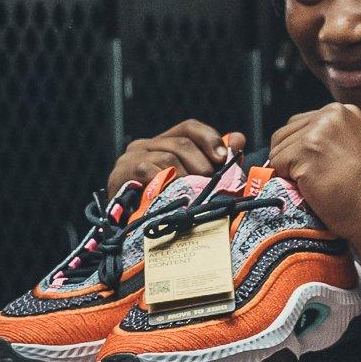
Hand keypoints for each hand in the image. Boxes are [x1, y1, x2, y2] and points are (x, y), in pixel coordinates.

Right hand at [106, 119, 238, 202]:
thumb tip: (239, 138)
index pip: (189, 127)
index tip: (223, 157)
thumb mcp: (194, 184)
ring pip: (169, 158)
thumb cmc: (166, 207)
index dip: (209, 138)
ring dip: (186, 178)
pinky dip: (166, 183)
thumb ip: (217, 162)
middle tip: (209, 185)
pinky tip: (173, 196)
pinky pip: (150, 170)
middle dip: (202, 164)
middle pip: (182, 143)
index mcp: (163, 143)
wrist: (129, 234)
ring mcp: (131, 157)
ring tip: (192, 195)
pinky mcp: (121, 173)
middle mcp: (145, 145)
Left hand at [262, 102, 360, 244]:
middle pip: (284, 134)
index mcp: (342, 111)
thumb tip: (290, 145)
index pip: (298, 124)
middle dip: (290, 158)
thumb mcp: (350, 147)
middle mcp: (330, 114)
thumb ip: (325, 138)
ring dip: (288, 170)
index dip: (299, 151)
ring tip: (316, 181)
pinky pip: (276, 163)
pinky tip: (311, 186)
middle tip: (316, 177)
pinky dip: (286, 179)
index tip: (318, 167)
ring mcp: (318, 130)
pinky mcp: (305, 149)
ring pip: (277, 149)